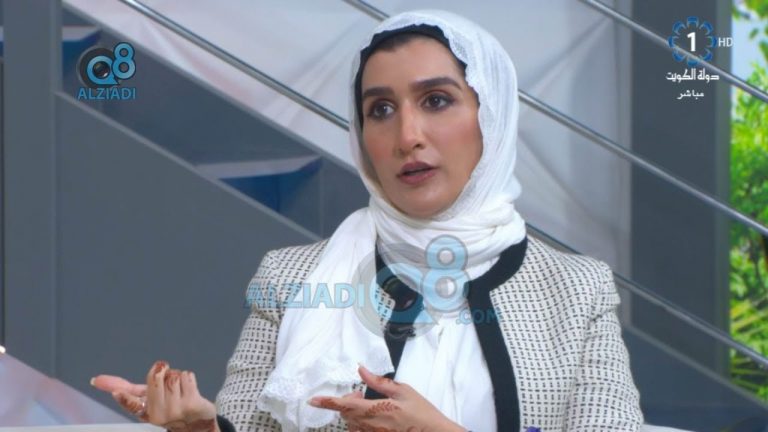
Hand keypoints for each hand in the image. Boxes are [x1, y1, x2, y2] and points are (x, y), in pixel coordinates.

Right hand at [91, 360, 218, 431]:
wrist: (195, 423)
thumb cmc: (167, 407)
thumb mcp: (145, 399)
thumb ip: (125, 389)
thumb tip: (95, 380)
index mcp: (145, 412)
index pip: (132, 404)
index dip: (124, 398)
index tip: (116, 393)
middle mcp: (159, 414)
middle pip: (157, 376)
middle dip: (162, 371)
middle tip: (166, 378)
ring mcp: (176, 410)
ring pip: (174, 375)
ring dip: (177, 376)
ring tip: (179, 390)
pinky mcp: (192, 405)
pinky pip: (187, 376)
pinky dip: (188, 378)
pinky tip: (189, 391)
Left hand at [308, 365, 465, 431]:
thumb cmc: (422, 413)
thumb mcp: (403, 391)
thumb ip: (379, 382)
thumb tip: (362, 370)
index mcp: (377, 409)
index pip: (344, 405)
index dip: (327, 402)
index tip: (313, 400)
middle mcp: (372, 425)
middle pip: (346, 415)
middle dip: (346, 403)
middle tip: (359, 395)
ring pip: (352, 425)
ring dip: (353, 414)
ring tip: (368, 405)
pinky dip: (360, 425)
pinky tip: (372, 418)